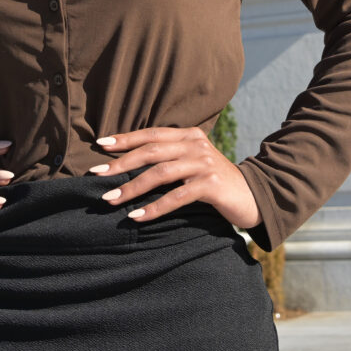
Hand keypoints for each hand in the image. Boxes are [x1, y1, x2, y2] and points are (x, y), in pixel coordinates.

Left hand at [90, 127, 260, 229]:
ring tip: (111, 200)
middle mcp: (196, 145)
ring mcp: (205, 164)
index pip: (151, 134)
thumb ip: (170, 158)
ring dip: (132, 188)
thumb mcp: (192, 163)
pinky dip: (154, 207)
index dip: (124, 139)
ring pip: (160, 173)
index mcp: (189, 135)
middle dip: (121, 164)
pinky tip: (137, 217)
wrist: (253, 196)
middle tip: (97, 175)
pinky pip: (176, 196)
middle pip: (151, 151)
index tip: (99, 145)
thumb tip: (128, 164)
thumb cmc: (214, 183)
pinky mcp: (211, 185)